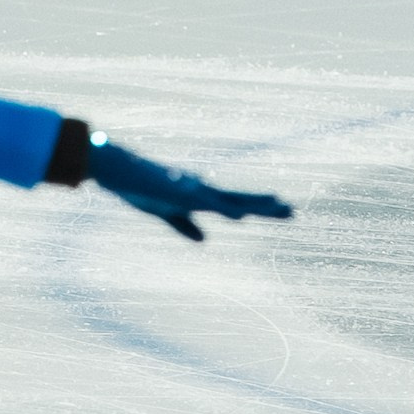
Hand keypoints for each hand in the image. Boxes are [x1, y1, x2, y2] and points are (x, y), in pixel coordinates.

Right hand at [88, 138, 292, 241]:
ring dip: (254, 204)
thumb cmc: (141, 189)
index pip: (237, 203)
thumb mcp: (166, 214)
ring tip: (277, 205)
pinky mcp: (182, 192)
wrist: (120, 172)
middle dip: (266, 205)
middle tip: (293, 211)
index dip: (260, 207)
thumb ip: (186, 226)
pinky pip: (207, 203)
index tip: (283, 208)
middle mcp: (203, 191)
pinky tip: (240, 215)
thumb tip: (206, 240)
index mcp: (200, 197)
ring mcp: (194, 190)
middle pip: (241, 199)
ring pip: (231, 199)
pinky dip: (225, 209)